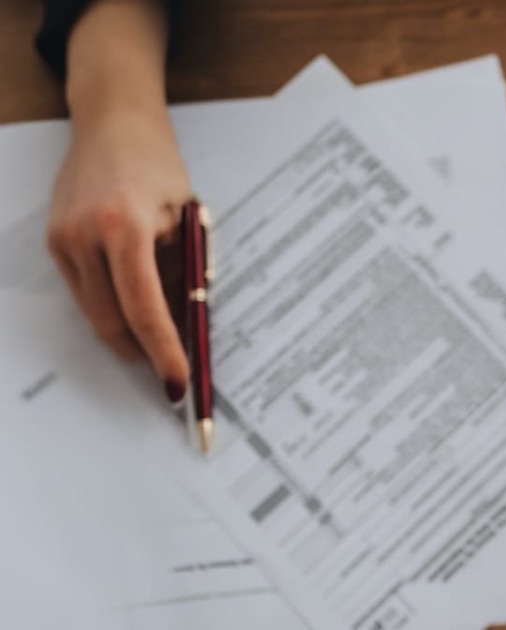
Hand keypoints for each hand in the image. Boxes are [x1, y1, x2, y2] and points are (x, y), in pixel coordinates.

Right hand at [45, 0, 189, 398]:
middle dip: (146, 351)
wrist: (112, 123)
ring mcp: (64, 240)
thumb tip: (188, 328)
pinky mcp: (53, 243)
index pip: (145, 307)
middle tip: (175, 369)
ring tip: (161, 339)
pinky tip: (135, 307)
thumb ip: (182, 270)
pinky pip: (84, 293)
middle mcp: (86, 236)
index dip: (164, 350)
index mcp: (126, 225)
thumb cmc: (158, 165)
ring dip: (129, 334)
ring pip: (96, 313)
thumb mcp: (186, 217)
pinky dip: (111, 308)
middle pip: (114, 320)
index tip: (179, 380)